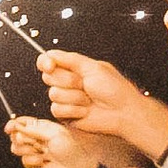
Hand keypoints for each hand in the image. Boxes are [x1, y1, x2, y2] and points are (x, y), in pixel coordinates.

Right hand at [8, 114, 96, 167]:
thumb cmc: (70, 150)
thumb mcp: (54, 133)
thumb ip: (34, 128)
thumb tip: (18, 125)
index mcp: (42, 129)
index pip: (22, 123)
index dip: (14, 124)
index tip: (10, 127)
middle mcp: (36, 139)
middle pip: (16, 136)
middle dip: (23, 140)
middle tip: (35, 143)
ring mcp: (33, 152)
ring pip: (17, 149)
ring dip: (29, 151)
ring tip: (43, 153)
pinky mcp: (32, 165)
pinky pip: (23, 161)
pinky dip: (33, 161)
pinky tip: (43, 162)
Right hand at [39, 49, 167, 153]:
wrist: (122, 112)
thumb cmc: (115, 90)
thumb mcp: (93, 67)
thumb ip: (70, 59)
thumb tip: (51, 53)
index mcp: (74, 68)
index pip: (48, 61)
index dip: (45, 63)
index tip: (50, 65)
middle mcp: (68, 83)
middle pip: (48, 77)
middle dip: (68, 81)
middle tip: (84, 84)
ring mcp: (66, 99)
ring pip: (53, 94)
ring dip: (74, 97)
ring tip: (89, 99)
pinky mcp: (65, 114)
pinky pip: (57, 109)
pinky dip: (73, 110)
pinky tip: (85, 110)